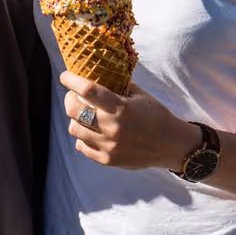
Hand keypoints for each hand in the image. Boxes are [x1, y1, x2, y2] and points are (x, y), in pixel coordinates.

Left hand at [59, 71, 200, 170]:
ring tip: (84, 115)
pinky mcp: (107, 160)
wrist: (170, 145)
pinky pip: (82, 147)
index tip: (65, 76)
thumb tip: (96, 74)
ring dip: (75, 119)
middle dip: (69, 99)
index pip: (88, 90)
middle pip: (74, 110)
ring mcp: (108, 146)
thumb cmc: (155, 115)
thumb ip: (117, 86)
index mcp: (121, 108)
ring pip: (74, 129)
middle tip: (73, 96)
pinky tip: (91, 132)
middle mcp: (112, 127)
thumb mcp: (140, 95)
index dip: (71, 81)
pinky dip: (83, 137)